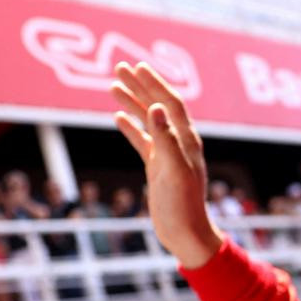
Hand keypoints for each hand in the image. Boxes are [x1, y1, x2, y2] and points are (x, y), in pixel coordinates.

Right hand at [111, 62, 221, 268]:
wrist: (185, 234)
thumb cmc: (182, 206)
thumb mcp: (173, 171)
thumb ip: (165, 139)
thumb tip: (157, 108)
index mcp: (187, 141)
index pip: (171, 104)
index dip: (155, 84)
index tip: (137, 67)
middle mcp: (180, 144)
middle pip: (159, 107)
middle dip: (141, 86)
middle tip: (119, 67)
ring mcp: (168, 155)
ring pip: (149, 121)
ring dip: (133, 102)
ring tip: (113, 85)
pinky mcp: (159, 167)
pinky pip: (143, 141)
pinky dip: (132, 128)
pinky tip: (117, 117)